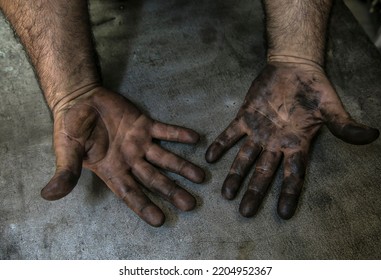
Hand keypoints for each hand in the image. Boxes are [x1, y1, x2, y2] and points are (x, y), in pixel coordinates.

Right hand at [41, 87, 204, 226]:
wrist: (80, 100)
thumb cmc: (70, 127)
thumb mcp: (67, 150)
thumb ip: (66, 171)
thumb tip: (49, 195)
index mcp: (112, 171)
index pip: (130, 193)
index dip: (144, 207)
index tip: (160, 220)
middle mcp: (130, 160)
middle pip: (154, 179)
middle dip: (172, 191)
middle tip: (191, 204)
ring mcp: (140, 143)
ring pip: (165, 158)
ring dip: (182, 166)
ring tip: (201, 176)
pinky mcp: (145, 124)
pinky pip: (165, 131)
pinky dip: (179, 134)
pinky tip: (195, 138)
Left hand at [206, 62, 378, 218]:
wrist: (293, 66)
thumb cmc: (314, 88)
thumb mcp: (330, 107)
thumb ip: (344, 125)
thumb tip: (371, 135)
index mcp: (296, 144)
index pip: (293, 174)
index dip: (289, 194)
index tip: (284, 214)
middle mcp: (275, 143)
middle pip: (264, 172)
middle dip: (255, 191)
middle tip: (245, 212)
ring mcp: (258, 131)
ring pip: (245, 157)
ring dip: (235, 174)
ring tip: (226, 193)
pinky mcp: (245, 117)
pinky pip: (230, 133)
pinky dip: (221, 144)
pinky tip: (210, 157)